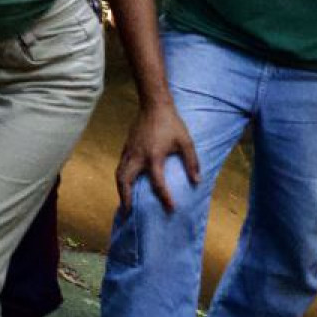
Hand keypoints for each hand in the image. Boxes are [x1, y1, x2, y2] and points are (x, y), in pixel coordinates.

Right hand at [116, 101, 198, 215]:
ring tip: (124, 202)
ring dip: (120, 189)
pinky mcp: (127, 146)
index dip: (164, 196)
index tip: (170, 208)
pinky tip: (126, 183)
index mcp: (154, 156)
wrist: (154, 105)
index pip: (157, 182)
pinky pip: (121, 165)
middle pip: (125, 181)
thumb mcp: (186, 142)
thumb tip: (197, 181)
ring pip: (119, 173)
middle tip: (129, 211)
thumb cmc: (172, 124)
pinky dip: (122, 177)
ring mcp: (130, 151)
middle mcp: (138, 156)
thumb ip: (192, 162)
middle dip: (126, 197)